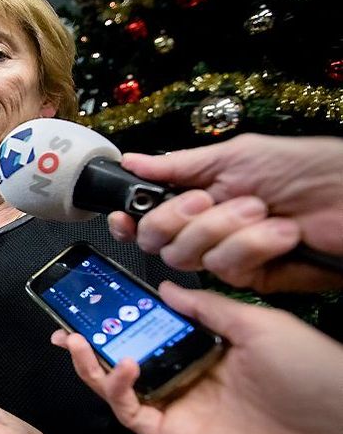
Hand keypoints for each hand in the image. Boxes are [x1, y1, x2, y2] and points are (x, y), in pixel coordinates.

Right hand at [52, 282, 342, 433]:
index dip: (127, 310)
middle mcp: (192, 376)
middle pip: (129, 353)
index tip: (101, 294)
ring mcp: (181, 407)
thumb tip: (165, 288)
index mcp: (214, 347)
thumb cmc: (318, 381)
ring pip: (119, 384)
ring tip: (74, 339)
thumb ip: (209, 307)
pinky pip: (131, 410)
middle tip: (67, 319)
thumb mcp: (263, 324)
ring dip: (91, 362)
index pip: (157, 325)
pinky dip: (115, 387)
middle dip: (94, 337)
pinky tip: (120, 365)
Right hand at [108, 134, 342, 291]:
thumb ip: (179, 165)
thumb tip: (132, 161)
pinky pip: (226, 269)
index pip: (146, 216)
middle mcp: (207, 228)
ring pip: (189, 256)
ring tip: (260, 210)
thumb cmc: (307, 168)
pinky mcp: (252, 277)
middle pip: (157, 241)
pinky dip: (253, 246)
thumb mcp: (236, 156)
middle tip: (207, 199)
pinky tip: (280, 232)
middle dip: (178, 219)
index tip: (125, 216)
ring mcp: (228, 254)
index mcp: (198, 195)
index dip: (129, 220)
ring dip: (225, 229)